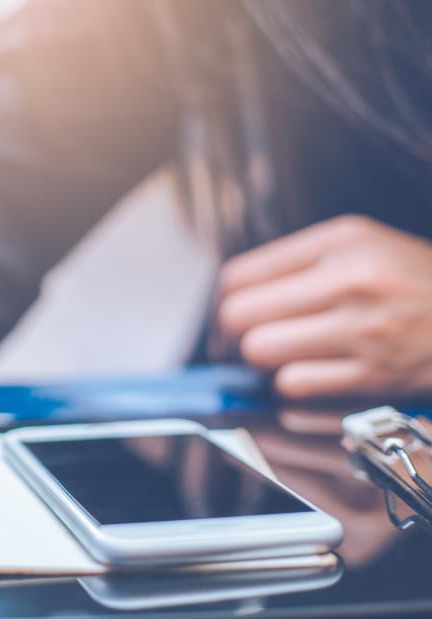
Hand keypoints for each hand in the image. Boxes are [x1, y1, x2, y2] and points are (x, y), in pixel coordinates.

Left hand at [219, 215, 431, 399]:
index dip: (220, 304)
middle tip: (239, 345)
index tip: (226, 318)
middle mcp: (351, 281)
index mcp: (342, 242)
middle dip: (231, 335)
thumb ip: (296, 260)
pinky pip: (296, 386)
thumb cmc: (416, 280)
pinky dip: (289, 386)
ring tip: (278, 359)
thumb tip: (232, 295)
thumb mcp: (361, 244)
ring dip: (261, 362)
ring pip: (262, 352)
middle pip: (240, 316)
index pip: (240, 275)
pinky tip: (306, 377)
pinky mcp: (374, 374)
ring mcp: (364, 330)